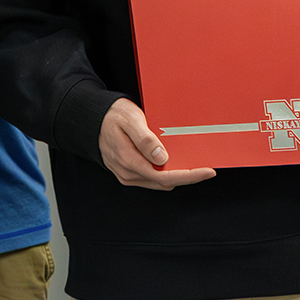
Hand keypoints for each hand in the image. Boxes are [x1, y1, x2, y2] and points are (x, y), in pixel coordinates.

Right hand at [99, 98, 216, 189]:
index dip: (189, 176)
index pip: (164, 177)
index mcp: (129, 161)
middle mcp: (128, 173)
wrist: (93, 118)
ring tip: (193, 165)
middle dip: (187, 177)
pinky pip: (151, 178)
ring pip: (159, 183)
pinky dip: (166, 174)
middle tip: (206, 168)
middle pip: (164, 183)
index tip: (207, 171)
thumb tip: (162, 158)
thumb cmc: (113, 116)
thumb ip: (145, 139)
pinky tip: (175, 164)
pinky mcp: (128, 173)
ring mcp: (127, 175)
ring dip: (177, 176)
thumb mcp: (131, 120)